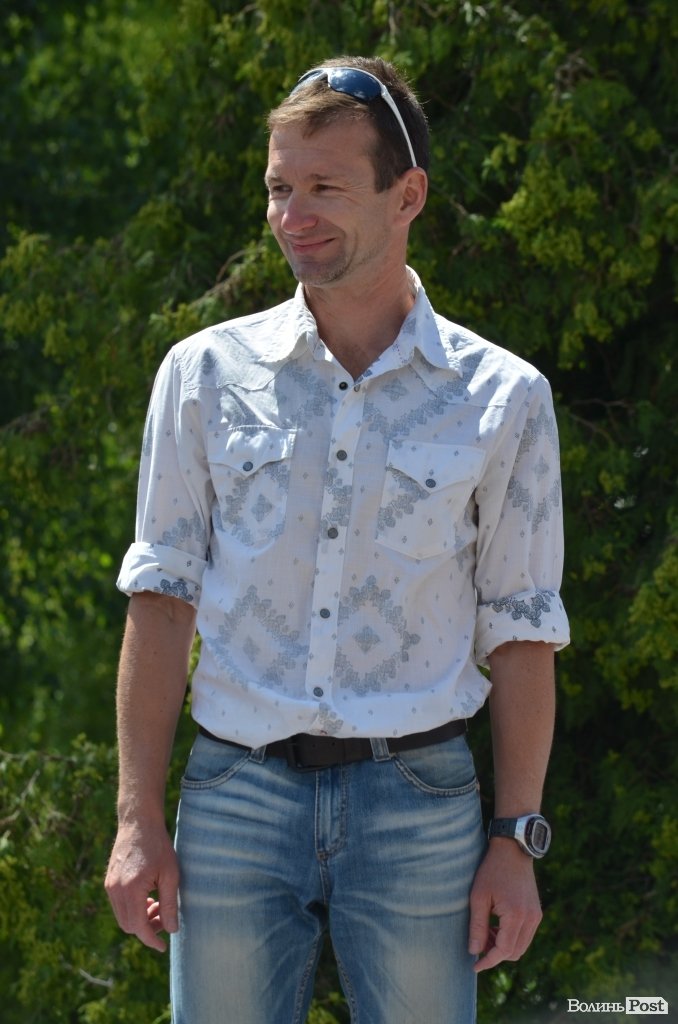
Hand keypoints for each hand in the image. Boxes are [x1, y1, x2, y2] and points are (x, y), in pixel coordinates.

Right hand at [105, 820, 179, 951]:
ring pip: (123, 917)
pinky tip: (148, 897)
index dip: (151, 939)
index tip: (162, 947)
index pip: (138, 927)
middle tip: (165, 917)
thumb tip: (172, 930)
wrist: (138, 823)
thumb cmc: (158, 846)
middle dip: (147, 929)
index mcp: (131, 890)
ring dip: (140, 919)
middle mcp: (116, 890)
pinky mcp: (109, 881)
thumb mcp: (171, 874)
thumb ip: (170, 904)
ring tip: (158, 905)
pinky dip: (133, 909)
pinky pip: (119, 905)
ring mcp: (110, 886)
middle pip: (128, 926)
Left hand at [468, 839, 542, 971]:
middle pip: (515, 953)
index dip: (488, 961)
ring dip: (503, 946)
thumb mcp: (478, 897)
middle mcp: (531, 919)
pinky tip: (496, 925)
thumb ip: (477, 926)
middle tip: (478, 942)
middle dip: (495, 953)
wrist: (513, 850)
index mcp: (516, 916)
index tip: (474, 965)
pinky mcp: (536, 912)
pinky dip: (510, 937)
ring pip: (521, 946)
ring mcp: (536, 916)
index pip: (504, 951)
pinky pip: (525, 935)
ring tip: (485, 931)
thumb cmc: (492, 870)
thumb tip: (474, 951)